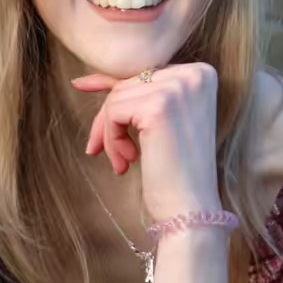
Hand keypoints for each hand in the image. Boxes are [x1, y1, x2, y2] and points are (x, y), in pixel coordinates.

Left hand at [70, 63, 221, 221]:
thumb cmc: (176, 170)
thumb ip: (135, 94)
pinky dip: (112, 138)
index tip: (81, 86)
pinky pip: (114, 111)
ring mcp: (178, 88)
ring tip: (123, 161)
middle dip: (108, 118)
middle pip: (128, 83)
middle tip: (99, 149)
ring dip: (110, 133)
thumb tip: (84, 79)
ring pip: (117, 97)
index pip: (144, 72)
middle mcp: (194, 74)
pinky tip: (127, 161)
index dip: (112, 87)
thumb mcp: (160, 120)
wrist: (191, 210)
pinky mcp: (159, 107)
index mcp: (201, 73)